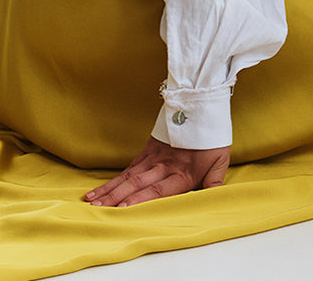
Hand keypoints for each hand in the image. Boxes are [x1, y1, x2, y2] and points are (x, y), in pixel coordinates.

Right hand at [84, 136, 229, 206]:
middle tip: (97, 208)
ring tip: (92, 200)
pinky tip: (102, 188)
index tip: (122, 209)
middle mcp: (164, 166)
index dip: (139, 200)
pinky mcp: (149, 149)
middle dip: (116, 197)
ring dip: (110, 189)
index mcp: (182, 173)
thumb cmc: (212, 137)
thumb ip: (214, 182)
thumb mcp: (220, 160)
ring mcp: (154, 157)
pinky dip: (116, 179)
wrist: (201, 104)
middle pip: (137, 184)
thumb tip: (212, 201)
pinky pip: (130, 167)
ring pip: (128, 176)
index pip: (157, 190)